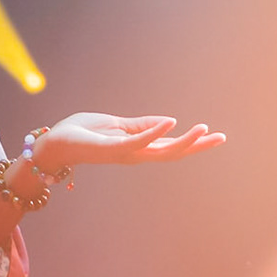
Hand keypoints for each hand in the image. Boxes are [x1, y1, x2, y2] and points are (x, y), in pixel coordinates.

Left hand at [29, 113, 222, 174]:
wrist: (54, 143)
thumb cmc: (81, 133)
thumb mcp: (116, 124)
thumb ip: (141, 125)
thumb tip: (169, 122)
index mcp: (136, 147)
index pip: (170, 146)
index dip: (192, 141)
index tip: (213, 134)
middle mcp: (134, 154)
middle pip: (173, 152)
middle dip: (197, 147)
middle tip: (222, 138)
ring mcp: (125, 153)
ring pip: (161, 150)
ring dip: (184, 140)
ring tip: (204, 129)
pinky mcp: (112, 148)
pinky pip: (138, 140)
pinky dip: (154, 132)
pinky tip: (171, 123)